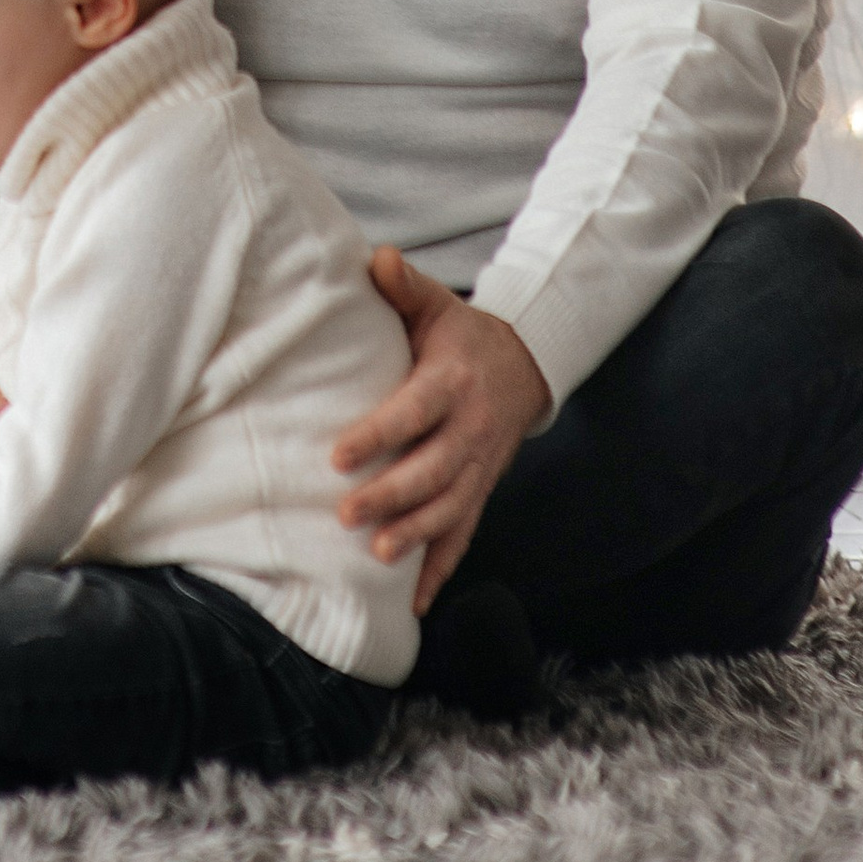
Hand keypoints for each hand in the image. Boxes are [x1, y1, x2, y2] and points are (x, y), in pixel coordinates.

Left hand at [330, 253, 548, 613]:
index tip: (338, 455)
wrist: (524, 365)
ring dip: (415, 534)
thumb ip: (403, 284)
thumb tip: (375, 259)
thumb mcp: (436, 304)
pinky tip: (415, 602)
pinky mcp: (481, 490)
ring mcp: (480, 465)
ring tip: (378, 553)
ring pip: (450, 508)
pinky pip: (464, 535)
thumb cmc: (461, 334)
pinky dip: (441, 569)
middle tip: (346, 513)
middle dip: (391, 495)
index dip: (379, 434)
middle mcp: (470, 428)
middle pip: (432, 469)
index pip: (414, 411)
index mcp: (452, 381)